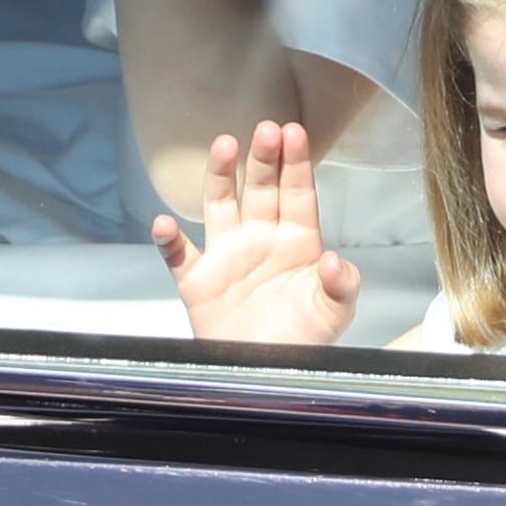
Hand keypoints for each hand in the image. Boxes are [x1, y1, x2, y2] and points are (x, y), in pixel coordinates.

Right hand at [153, 121, 361, 343]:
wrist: (267, 377)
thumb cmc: (304, 341)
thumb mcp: (335, 312)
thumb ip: (341, 284)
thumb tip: (334, 260)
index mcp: (296, 241)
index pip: (298, 192)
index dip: (296, 162)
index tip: (295, 132)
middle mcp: (260, 239)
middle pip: (260, 188)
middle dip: (263, 158)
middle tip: (265, 128)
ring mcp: (227, 256)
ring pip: (220, 204)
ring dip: (220, 176)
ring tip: (224, 146)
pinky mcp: (198, 281)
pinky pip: (178, 255)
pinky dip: (168, 240)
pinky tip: (163, 223)